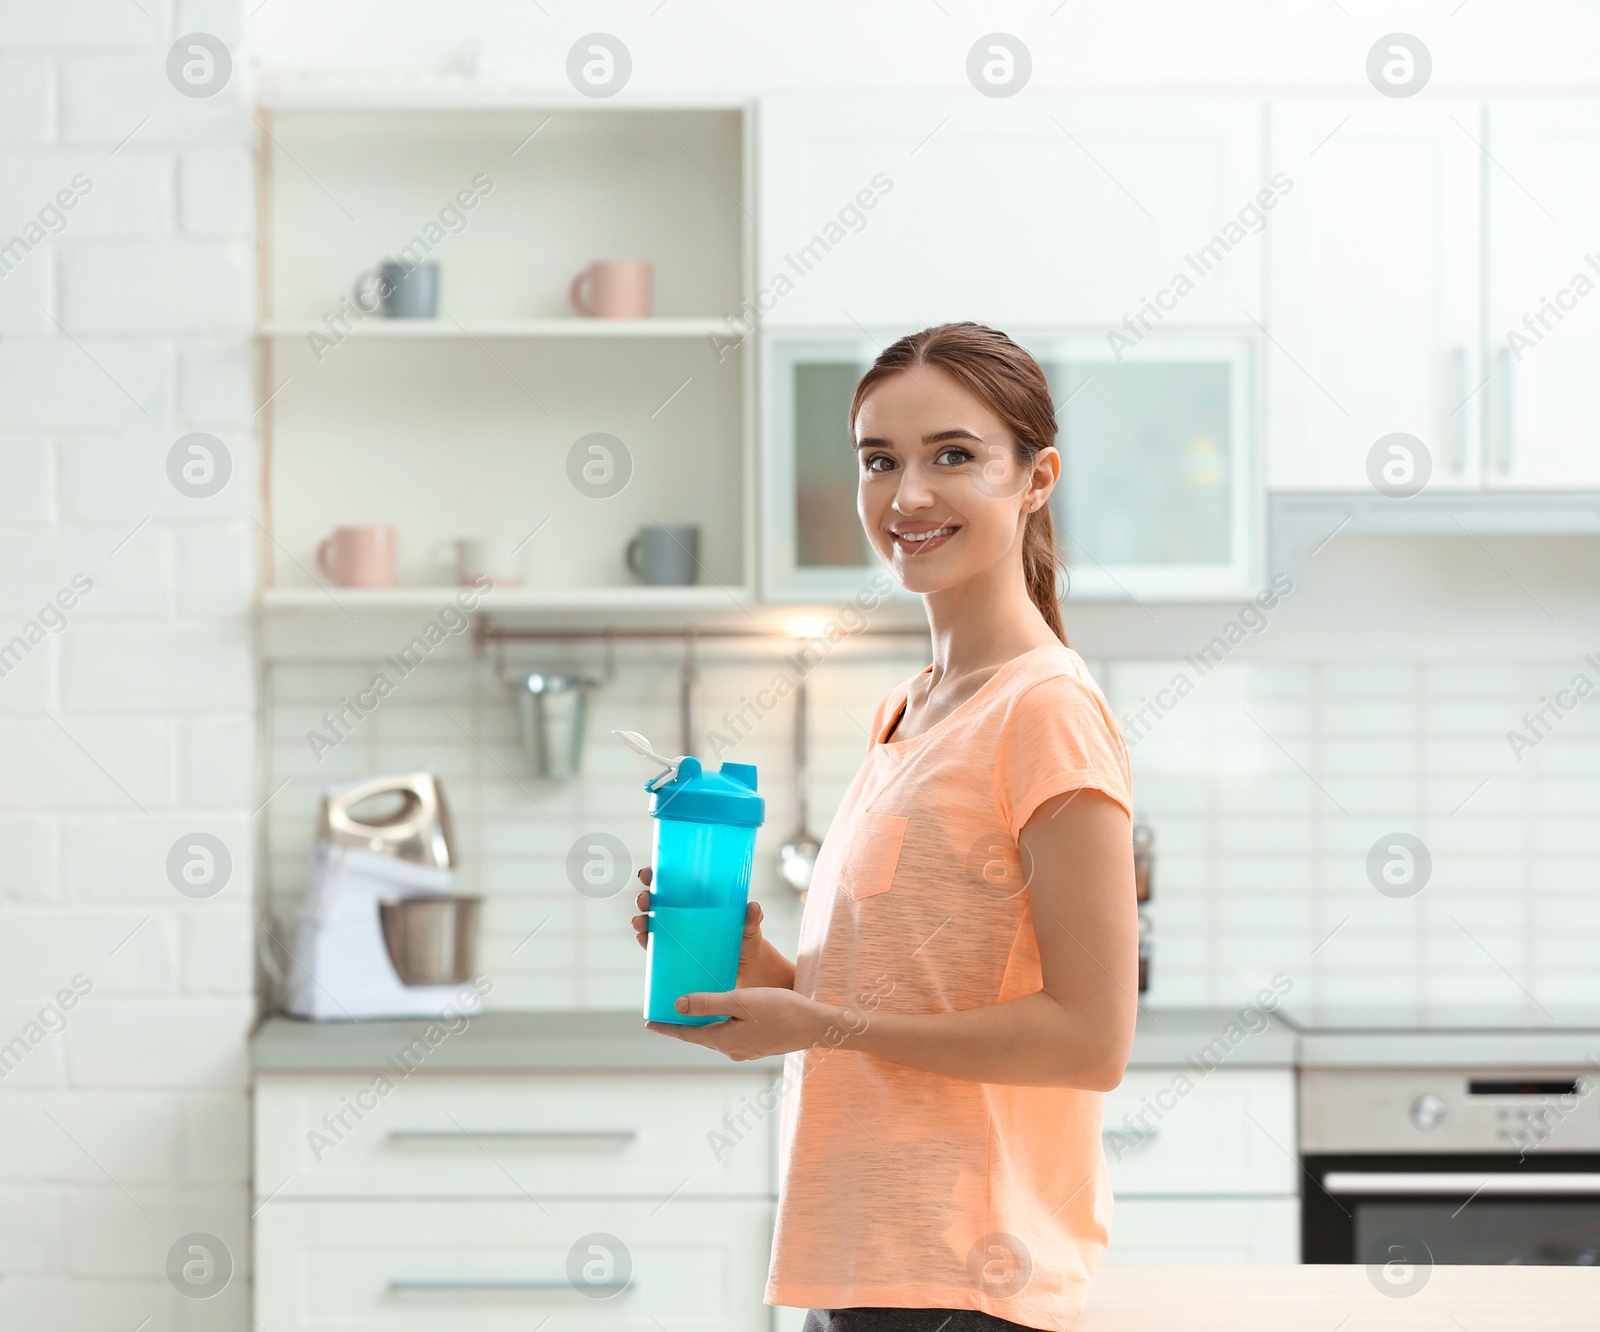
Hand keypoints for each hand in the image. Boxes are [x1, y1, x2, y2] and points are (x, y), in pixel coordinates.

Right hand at [632, 867, 784, 988]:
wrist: (746, 967)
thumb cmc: (746, 939)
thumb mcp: (749, 927)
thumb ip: (751, 919)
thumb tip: (753, 908)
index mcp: (697, 899)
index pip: (672, 882)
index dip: (656, 875)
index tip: (649, 873)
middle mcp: (682, 912)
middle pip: (655, 900)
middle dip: (644, 897)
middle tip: (644, 899)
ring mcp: (676, 933)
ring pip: (650, 921)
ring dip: (640, 919)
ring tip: (640, 921)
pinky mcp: (674, 952)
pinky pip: (653, 945)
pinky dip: (644, 940)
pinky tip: (642, 938)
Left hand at [646, 986, 840, 1060]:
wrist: (816, 1026)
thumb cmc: (782, 1009)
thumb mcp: (742, 1000)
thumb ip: (709, 1002)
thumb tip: (678, 1005)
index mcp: (724, 1040)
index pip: (686, 1034)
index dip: (667, 1027)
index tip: (648, 1024)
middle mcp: (731, 1049)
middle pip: (700, 1034)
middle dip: (684, 1023)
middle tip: (667, 1011)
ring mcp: (745, 1050)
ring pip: (716, 1034)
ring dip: (703, 1022)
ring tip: (692, 1008)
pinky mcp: (757, 1045)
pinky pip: (731, 1034)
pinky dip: (721, 1023)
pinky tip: (724, 1012)